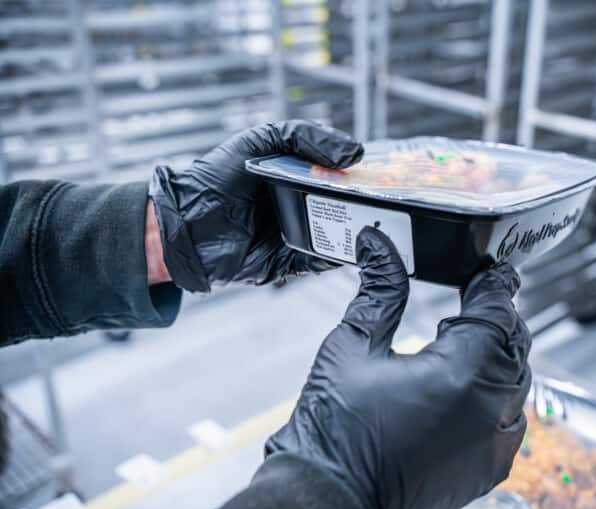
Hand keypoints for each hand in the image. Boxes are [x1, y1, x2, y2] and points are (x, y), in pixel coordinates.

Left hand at [148, 120, 362, 291]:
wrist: (186, 224)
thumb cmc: (216, 178)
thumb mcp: (260, 140)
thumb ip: (304, 135)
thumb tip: (353, 152)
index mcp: (297, 175)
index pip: (339, 173)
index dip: (360, 172)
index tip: (383, 172)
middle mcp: (301, 204)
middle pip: (345, 205)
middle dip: (365, 203)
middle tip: (385, 199)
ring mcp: (298, 233)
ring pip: (339, 233)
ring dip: (357, 230)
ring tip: (376, 222)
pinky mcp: (291, 262)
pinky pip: (322, 260)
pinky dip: (337, 256)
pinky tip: (350, 246)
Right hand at [266, 227, 531, 508]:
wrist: (328, 498)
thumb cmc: (334, 430)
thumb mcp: (353, 347)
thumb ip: (380, 291)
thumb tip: (379, 246)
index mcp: (459, 375)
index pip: (497, 311)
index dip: (494, 284)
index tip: (487, 269)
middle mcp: (488, 411)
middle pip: (515, 343)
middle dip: (497, 315)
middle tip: (475, 295)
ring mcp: (493, 445)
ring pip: (517, 380)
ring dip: (499, 353)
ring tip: (464, 337)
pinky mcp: (487, 468)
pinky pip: (511, 417)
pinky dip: (497, 392)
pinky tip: (465, 383)